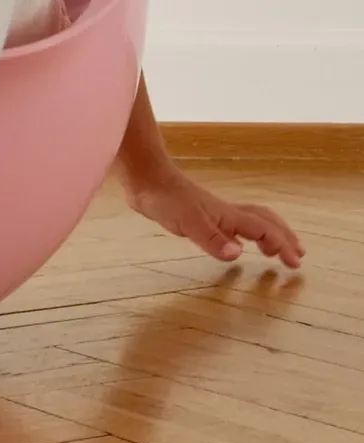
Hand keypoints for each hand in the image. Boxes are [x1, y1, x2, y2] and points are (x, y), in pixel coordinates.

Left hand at [124, 168, 304, 268]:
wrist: (145, 179)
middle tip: (298, 255)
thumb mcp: (188, 222)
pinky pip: (234, 225)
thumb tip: (238, 254)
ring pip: (251, 221)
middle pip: (265, 221)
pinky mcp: (200, 216)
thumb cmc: (166, 198)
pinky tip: (238, 245)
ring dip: (269, 234)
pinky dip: (245, 235)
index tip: (295, 263)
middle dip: (284, 237)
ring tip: (276, 250)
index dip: (282, 245)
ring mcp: (213, 213)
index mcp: (228, 216)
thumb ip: (212, 239)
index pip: (264, 231)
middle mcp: (226, 213)